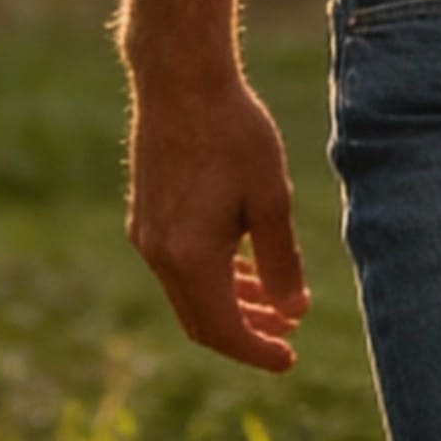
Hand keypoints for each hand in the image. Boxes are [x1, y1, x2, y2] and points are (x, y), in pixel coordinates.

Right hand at [125, 62, 309, 370]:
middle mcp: (160, 254)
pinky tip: (244, 267)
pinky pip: (179, 268)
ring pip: (190, 294)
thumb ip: (281, 261)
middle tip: (289, 335)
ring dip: (231, 305)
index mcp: (190, 256)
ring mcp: (147, 236)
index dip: (258, 352)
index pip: (224, 330)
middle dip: (248, 333)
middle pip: (202, 321)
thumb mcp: (271, 197)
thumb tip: (295, 314)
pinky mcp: (146, 217)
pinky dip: (213, 278)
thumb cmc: (234, 132)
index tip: (290, 360)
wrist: (180, 80)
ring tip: (276, 304)